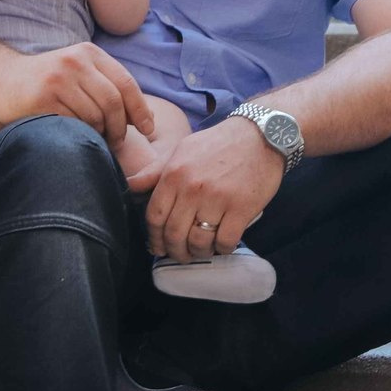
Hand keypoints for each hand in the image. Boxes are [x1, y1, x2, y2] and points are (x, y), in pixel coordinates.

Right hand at [0, 42, 155, 147]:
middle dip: (121, 127)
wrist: (1, 79)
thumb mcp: (78, 72)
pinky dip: (80, 135)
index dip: (141, 109)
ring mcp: (58, 79)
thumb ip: (108, 86)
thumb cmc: (48, 82)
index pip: (125, 82)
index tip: (149, 129)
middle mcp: (75, 62)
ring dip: (100, 134)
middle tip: (118, 142)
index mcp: (89, 53)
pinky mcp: (42, 99)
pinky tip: (76, 136)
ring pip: (95, 116)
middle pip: (113, 102)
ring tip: (96, 139)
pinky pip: (74, 124)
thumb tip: (147, 116)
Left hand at [133, 117, 282, 262]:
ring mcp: (217, 199)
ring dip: (198, 253)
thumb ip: (154, 171)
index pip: (154, 216)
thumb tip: (129, 186)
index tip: (158, 246)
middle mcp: (192, 188)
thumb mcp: (182, 150)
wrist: (261, 135)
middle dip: (174, 251)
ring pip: (199, 242)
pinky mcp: (241, 208)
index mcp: (174, 174)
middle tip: (180, 254)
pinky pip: (226, 241)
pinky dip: (222, 249)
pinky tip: (221, 245)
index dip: (154, 237)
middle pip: (174, 234)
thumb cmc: (218, 144)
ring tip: (200, 251)